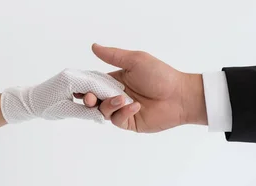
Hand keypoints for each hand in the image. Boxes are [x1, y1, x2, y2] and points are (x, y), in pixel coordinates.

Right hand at [88, 43, 207, 132]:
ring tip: (122, 98)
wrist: (180, 95)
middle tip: (89, 97)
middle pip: (93, 99)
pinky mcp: (129, 121)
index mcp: (115, 79)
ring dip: (108, 104)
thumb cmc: (161, 75)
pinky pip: (117, 119)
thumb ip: (113, 56)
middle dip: (88, 98)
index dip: (83, 84)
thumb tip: (94, 46)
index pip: (93, 82)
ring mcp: (122, 109)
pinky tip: (136, 106)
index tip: (75, 85)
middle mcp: (116, 94)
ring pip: (102, 110)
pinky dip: (123, 112)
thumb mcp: (135, 60)